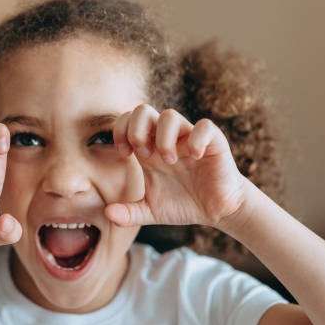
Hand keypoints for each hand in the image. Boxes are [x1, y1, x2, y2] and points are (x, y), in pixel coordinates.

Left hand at [105, 104, 246, 227]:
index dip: (120, 132)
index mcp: (149, 148)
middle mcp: (166, 139)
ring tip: (169, 161)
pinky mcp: (213, 142)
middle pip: (143, 110)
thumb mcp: (151, 211)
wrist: (217, 211)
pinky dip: (196, 139)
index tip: (125, 154)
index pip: (127, 120)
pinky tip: (194, 157)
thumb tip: (107, 214)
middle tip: (144, 154)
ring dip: (163, 137)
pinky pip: (204, 126)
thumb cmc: (183, 204)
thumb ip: (128, 214)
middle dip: (137, 129)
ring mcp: (189, 138)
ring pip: (170, 115)